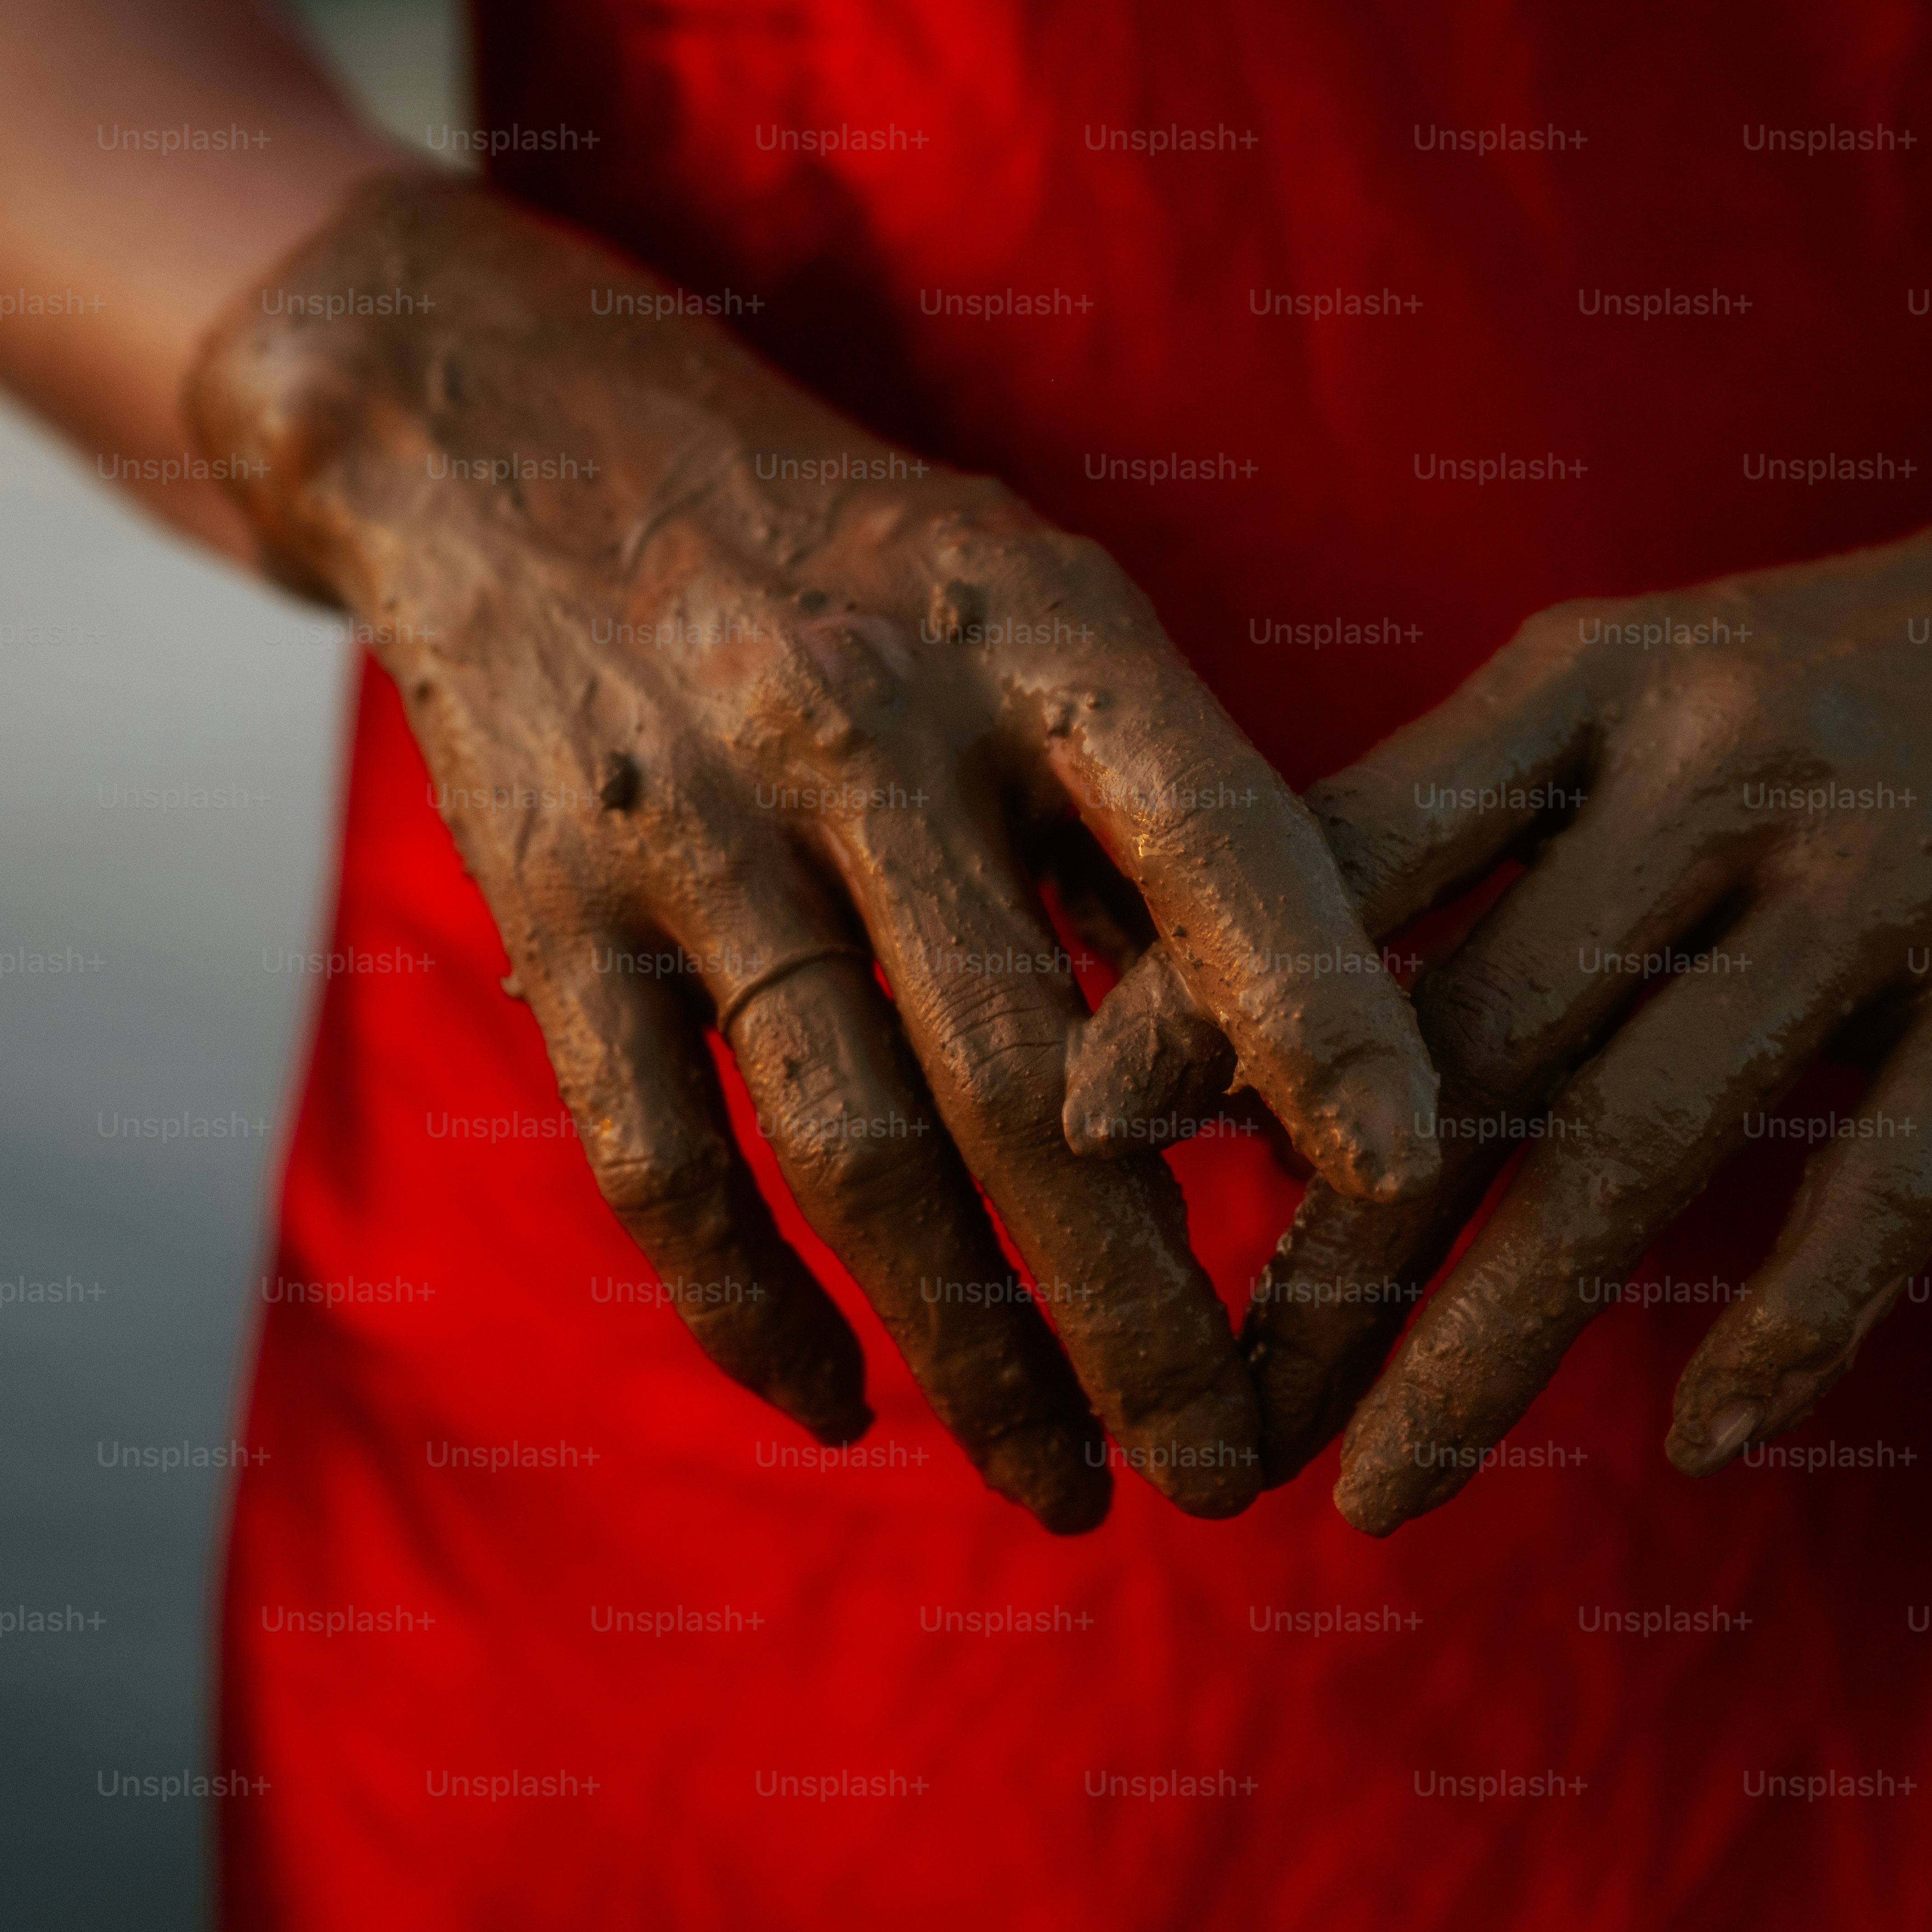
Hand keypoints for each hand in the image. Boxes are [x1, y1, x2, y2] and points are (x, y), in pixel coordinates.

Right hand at [186, 173, 1437, 1529]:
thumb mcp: (1043, 619)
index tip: (1412, 1184)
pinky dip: (751, 1314)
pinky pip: (661, 1164)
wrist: (519, 446)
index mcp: (1033, 638)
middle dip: (1143, 1307)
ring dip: (974, 1355)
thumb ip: (1175, 826)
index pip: (1215, 838)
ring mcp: (695, 829)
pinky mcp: (556, 912)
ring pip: (858, 1154)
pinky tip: (841, 1408)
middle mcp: (864, 727)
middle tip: (1235, 1467)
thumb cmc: (857, 567)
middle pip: (1029, 1073)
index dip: (1323, 1014)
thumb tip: (1331, 1080)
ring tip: (1068, 1484)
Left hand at [1073, 322, 1931, 1530]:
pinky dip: (1787, 1325)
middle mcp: (1711, 767)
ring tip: (1378, 1492)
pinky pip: (1885, 1182)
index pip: (1341, 863)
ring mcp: (1879, 872)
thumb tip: (1294, 1012)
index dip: (1196, 1011)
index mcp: (1591, 680)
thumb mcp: (1667, 674)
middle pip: (1458, 1047)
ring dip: (1487, 1340)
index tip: (1057, 1152)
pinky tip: (1689, 1446)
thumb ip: (1498, 816)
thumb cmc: (1892, 661)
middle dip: (1316, 1259)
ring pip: (1631, 1142)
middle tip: (1211, 1420)